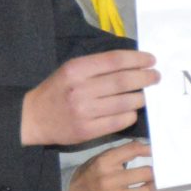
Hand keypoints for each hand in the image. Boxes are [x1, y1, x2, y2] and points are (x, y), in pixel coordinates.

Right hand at [20, 50, 157, 145]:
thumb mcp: (71, 70)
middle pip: (123, 81)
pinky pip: (119, 121)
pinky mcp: (87, 131)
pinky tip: (132, 110)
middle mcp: (80, 89)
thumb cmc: (57, 90)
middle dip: (145, 77)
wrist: (34, 118)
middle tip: (156, 76)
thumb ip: (97, 66)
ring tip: (146, 94)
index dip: (137, 59)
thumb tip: (132, 61)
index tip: (151, 59)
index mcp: (76, 69)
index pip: (114, 60)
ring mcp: (84, 111)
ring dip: (141, 97)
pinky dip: (130, 114)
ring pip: (124, 102)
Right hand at [66, 142, 157, 190]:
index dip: (148, 150)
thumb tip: (144, 147)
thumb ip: (119, 154)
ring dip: (152, 188)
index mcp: (104, 162)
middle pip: (144, 173)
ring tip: (152, 186)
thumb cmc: (87, 177)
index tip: (156, 152)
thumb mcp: (98, 160)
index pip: (132, 150)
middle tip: (156, 173)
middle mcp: (108, 180)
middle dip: (154, 173)